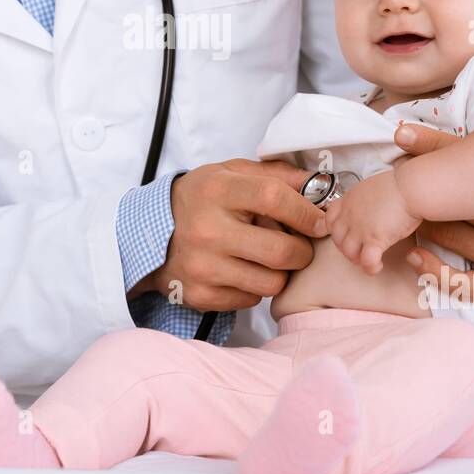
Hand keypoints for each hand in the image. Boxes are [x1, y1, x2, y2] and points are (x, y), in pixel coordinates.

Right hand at [160, 159, 325, 312]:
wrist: (149, 232)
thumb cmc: (202, 199)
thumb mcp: (232, 173)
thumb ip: (277, 175)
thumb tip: (324, 185)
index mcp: (217, 190)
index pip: (275, 198)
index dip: (306, 212)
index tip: (319, 221)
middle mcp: (207, 230)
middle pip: (281, 251)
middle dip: (302, 251)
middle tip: (298, 245)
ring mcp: (203, 266)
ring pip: (272, 283)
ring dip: (280, 272)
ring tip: (266, 258)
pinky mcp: (200, 295)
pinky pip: (251, 299)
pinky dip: (255, 286)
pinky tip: (243, 270)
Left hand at [324, 169, 420, 274]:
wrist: (410, 187)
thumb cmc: (399, 185)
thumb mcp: (373, 187)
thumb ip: (366, 199)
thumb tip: (371, 206)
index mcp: (350, 200)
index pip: (330, 218)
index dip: (335, 230)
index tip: (343, 235)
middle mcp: (351, 214)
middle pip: (337, 238)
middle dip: (346, 247)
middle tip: (358, 250)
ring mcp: (360, 228)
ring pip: (348, 252)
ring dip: (357, 259)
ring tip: (368, 259)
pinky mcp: (374, 239)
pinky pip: (366, 260)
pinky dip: (371, 267)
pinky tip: (377, 266)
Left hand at [392, 56, 473, 302]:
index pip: (473, 158)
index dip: (432, 144)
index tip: (401, 133)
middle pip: (455, 200)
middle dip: (420, 186)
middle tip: (391, 173)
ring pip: (452, 236)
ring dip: (423, 221)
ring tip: (400, 207)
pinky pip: (466, 283)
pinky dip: (437, 270)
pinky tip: (418, 254)